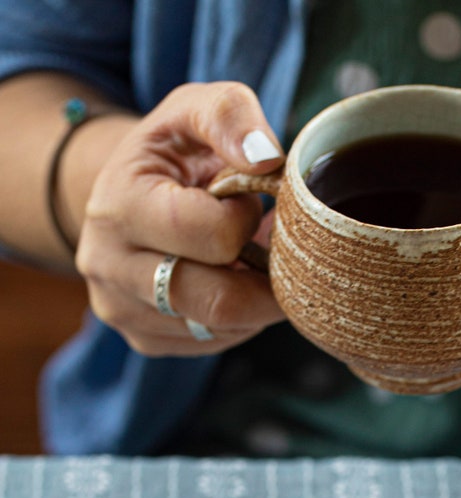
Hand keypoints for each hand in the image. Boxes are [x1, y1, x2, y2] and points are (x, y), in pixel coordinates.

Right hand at [75, 81, 284, 354]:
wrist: (125, 194)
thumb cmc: (170, 153)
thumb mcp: (192, 111)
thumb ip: (230, 115)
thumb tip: (267, 159)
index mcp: (118, 205)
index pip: (212, 236)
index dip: (245, 220)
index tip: (244, 200)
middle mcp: (108, 265)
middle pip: (218, 302)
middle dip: (263, 279)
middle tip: (272, 250)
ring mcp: (121, 310)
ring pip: (219, 329)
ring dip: (252, 302)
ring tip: (248, 261)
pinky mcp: (142, 339)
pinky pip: (211, 344)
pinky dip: (237, 321)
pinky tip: (229, 284)